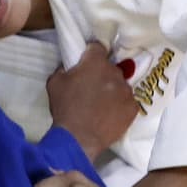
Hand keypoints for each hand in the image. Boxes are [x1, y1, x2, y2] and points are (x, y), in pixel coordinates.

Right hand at [46, 42, 137, 158]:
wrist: (78, 138)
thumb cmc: (65, 109)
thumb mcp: (54, 83)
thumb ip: (63, 69)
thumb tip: (69, 68)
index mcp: (95, 62)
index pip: (97, 47)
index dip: (91, 54)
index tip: (86, 63)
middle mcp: (115, 72)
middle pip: (110, 68)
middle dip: (102, 74)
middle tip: (92, 88)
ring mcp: (126, 90)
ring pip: (120, 85)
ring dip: (112, 91)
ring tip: (101, 105)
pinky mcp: (133, 108)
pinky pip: (127, 102)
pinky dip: (120, 106)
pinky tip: (109, 115)